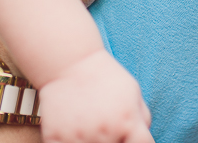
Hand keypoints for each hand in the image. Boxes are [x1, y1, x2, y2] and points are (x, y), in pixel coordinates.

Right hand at [39, 50, 153, 142]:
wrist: (69, 62)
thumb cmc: (103, 75)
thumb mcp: (132, 91)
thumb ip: (142, 118)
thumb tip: (142, 139)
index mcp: (127, 121)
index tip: (127, 137)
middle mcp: (105, 132)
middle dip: (114, 140)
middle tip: (106, 127)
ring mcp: (80, 137)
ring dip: (91, 142)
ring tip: (90, 127)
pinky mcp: (55, 138)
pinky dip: (70, 142)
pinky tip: (73, 133)